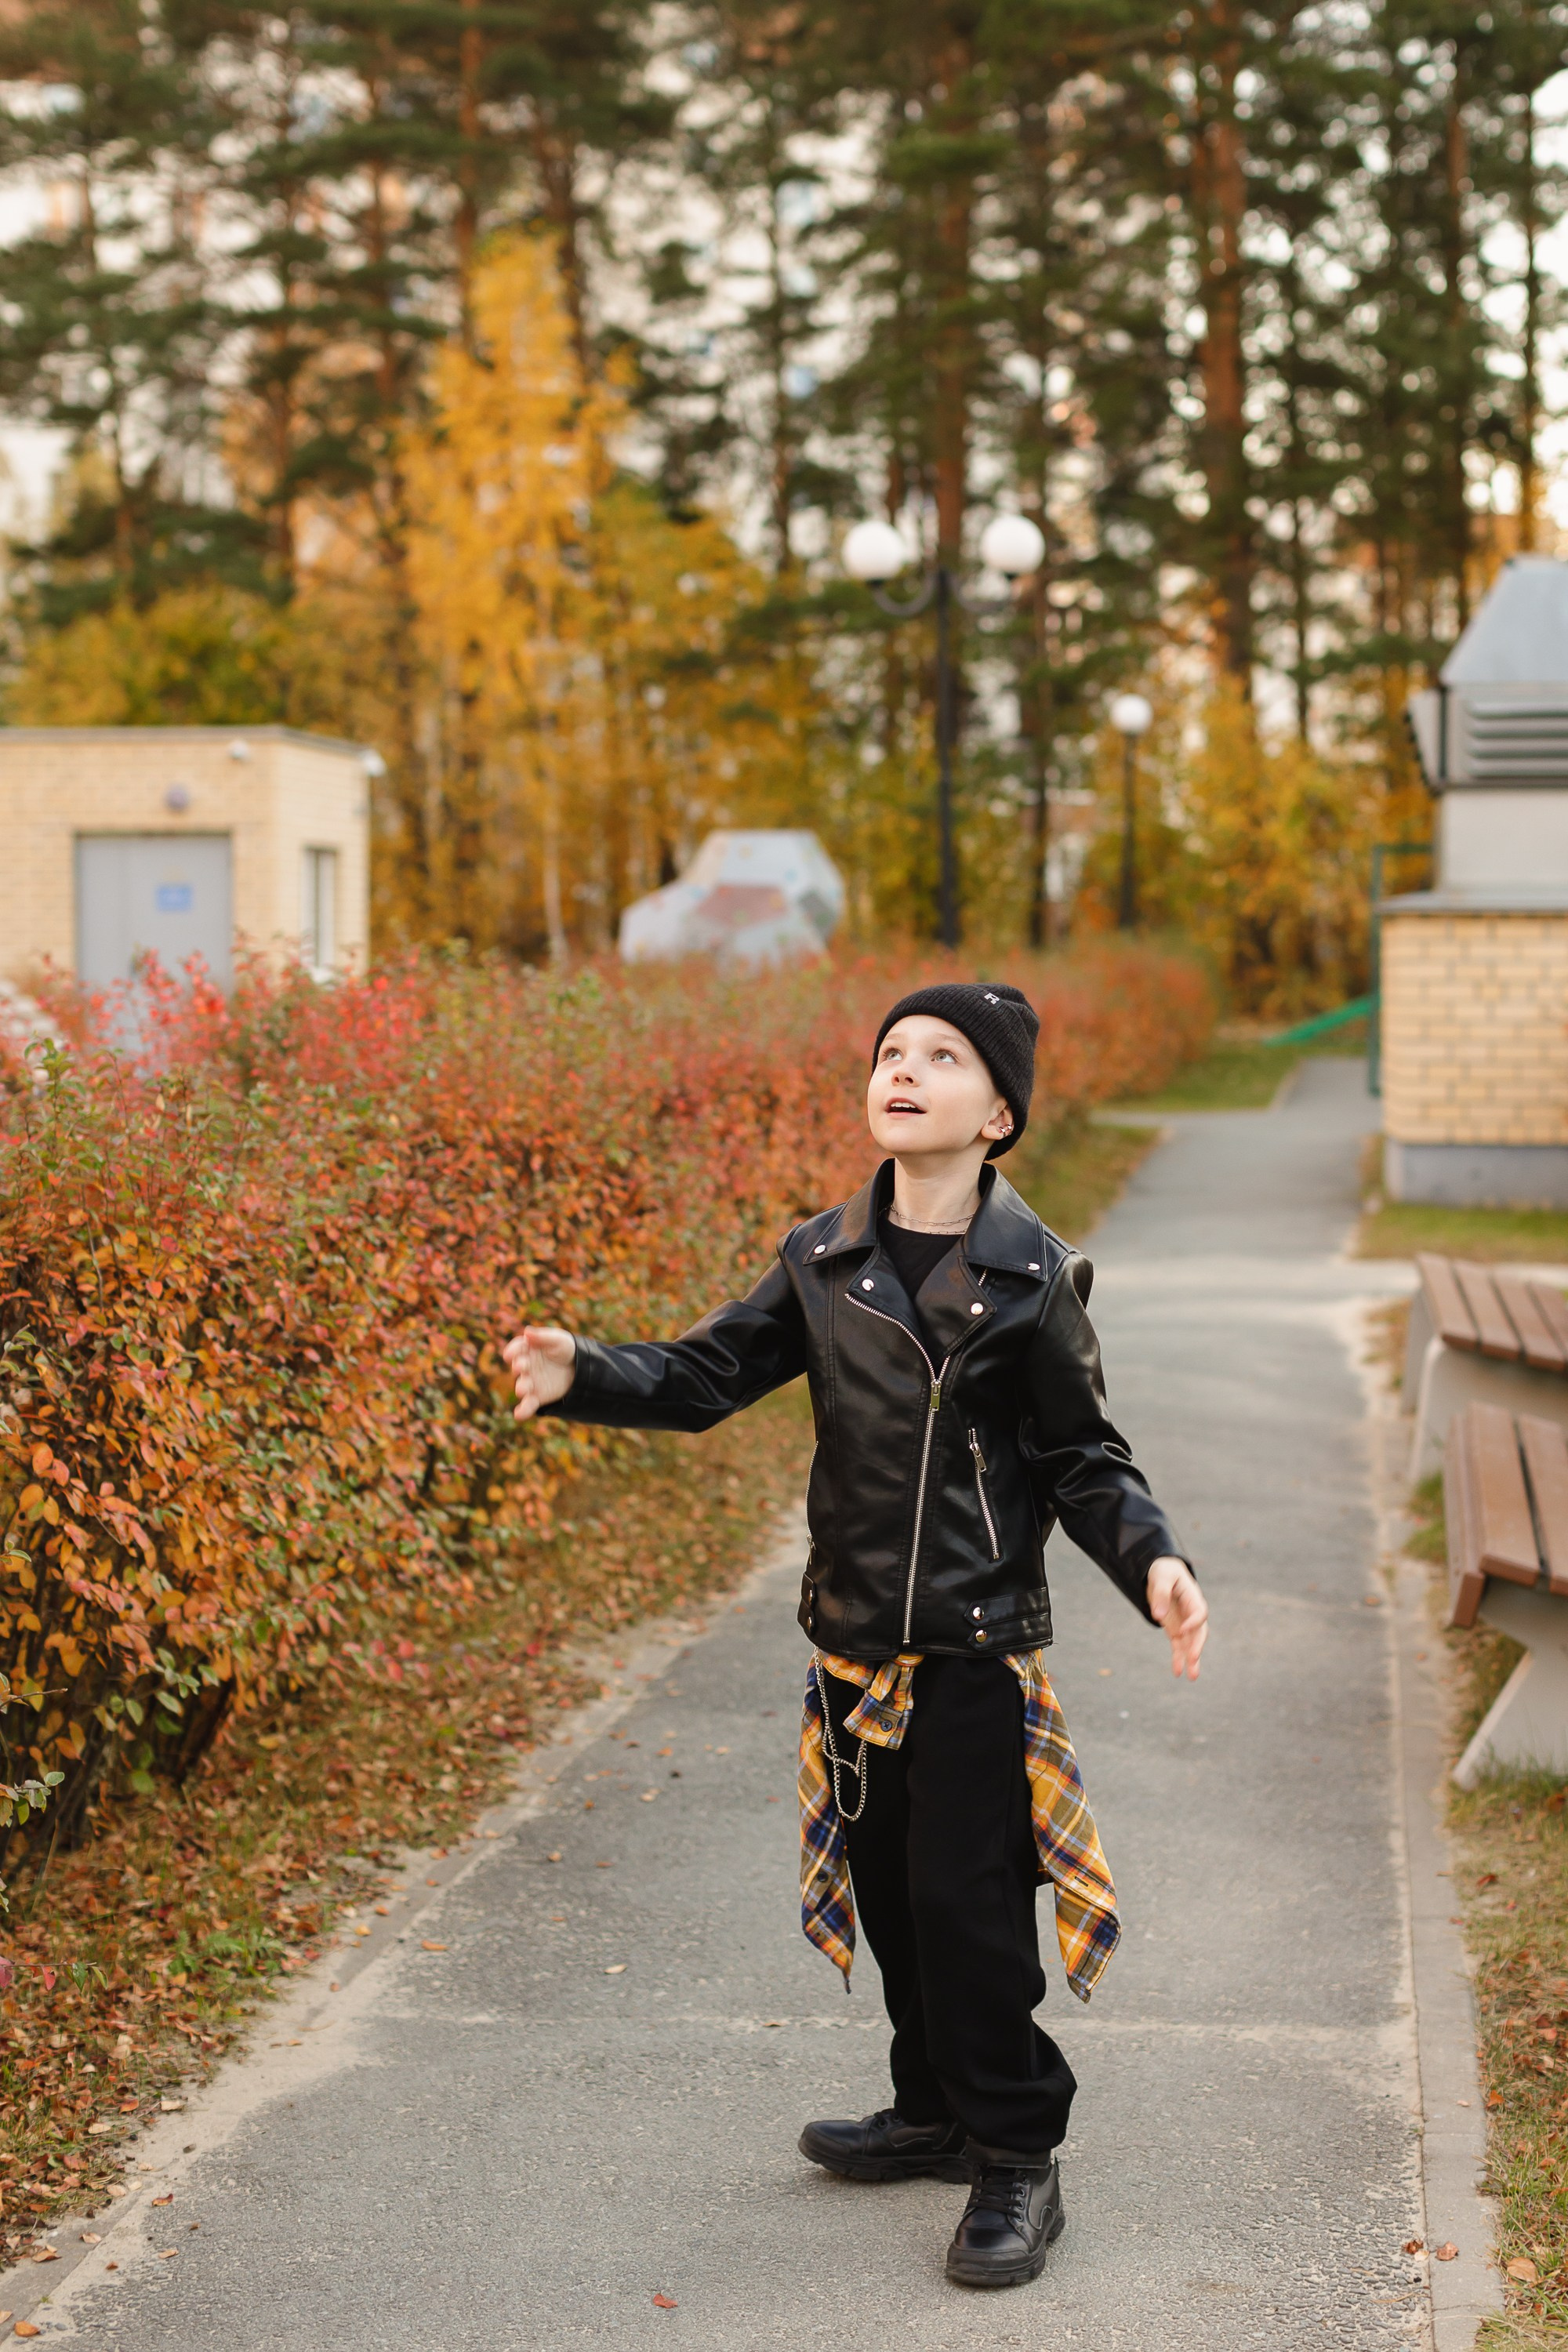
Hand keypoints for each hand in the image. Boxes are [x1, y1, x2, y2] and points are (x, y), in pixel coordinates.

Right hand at [502, 1326, 576, 1420]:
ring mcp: (530, 1381)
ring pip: (522, 1385)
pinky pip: (528, 1404)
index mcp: (528, 1348)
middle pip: (519, 1366)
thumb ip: (543, 1337)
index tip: (510, 1355)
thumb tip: (527, 1332)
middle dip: (519, 1367)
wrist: (581, 1368)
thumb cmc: (567, 1349)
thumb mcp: (559, 1339)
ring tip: (524, 1389)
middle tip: (521, 1367)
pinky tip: (519, 1415)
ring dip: (521, 1387)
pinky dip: (523, 1410)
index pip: (517, 1349)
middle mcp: (526, 1365)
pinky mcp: (537, 1396)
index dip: (513, 1351)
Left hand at [1147, 1556, 1206, 1681]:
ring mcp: (1185, 1623)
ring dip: (1191, 1659)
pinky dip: (1178, 1658)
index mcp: (1193, 1597)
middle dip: (1196, 1646)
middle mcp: (1192, 1613)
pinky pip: (1178, 1646)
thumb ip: (1161, 1594)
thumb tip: (1158, 1615)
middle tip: (1193, 1658)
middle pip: (1199, 1632)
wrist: (1163, 1573)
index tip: (1182, 1630)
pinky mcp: (1175, 1629)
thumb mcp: (1161, 1577)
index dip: (1193, 1622)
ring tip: (1192, 1677)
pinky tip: (1177, 1673)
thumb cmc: (1164, 1571)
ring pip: (1191, 1644)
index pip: (1199, 1612)